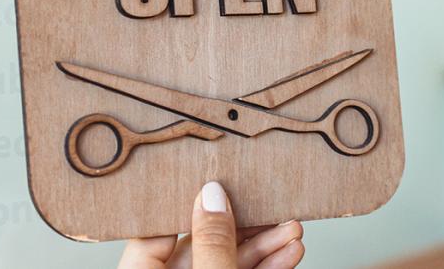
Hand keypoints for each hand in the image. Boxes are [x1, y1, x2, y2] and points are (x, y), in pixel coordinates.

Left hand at [117, 182, 305, 268]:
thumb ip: (211, 245)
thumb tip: (213, 197)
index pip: (152, 233)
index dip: (183, 205)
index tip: (211, 183)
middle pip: (202, 243)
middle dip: (245, 226)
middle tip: (268, 204)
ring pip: (229, 261)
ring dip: (265, 246)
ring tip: (291, 229)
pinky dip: (268, 267)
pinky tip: (289, 252)